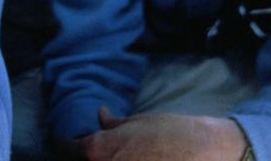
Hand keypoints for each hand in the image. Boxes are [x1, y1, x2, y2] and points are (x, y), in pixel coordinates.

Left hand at [79, 106, 246, 160]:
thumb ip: (113, 124)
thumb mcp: (138, 122)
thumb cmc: (171, 132)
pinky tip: (135, 159)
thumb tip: (100, 114)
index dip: (64, 144)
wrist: (205, 151)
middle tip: (98, 152)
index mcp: (98, 150)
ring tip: (116, 156)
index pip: (67, 149)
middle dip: (84, 158)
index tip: (67, 143)